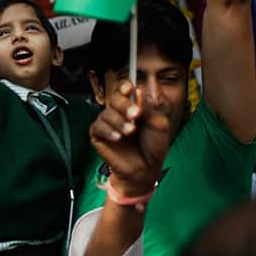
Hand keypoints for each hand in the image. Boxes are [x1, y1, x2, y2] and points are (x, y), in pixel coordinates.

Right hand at [89, 80, 168, 198]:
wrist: (146, 168)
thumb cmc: (153, 146)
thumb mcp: (158, 124)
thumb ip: (148, 107)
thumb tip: (139, 91)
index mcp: (133, 105)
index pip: (124, 90)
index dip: (124, 87)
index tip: (129, 89)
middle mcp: (119, 112)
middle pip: (114, 98)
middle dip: (125, 105)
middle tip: (136, 115)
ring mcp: (107, 123)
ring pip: (106, 112)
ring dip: (119, 121)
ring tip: (130, 132)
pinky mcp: (98, 135)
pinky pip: (98, 126)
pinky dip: (108, 131)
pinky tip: (118, 138)